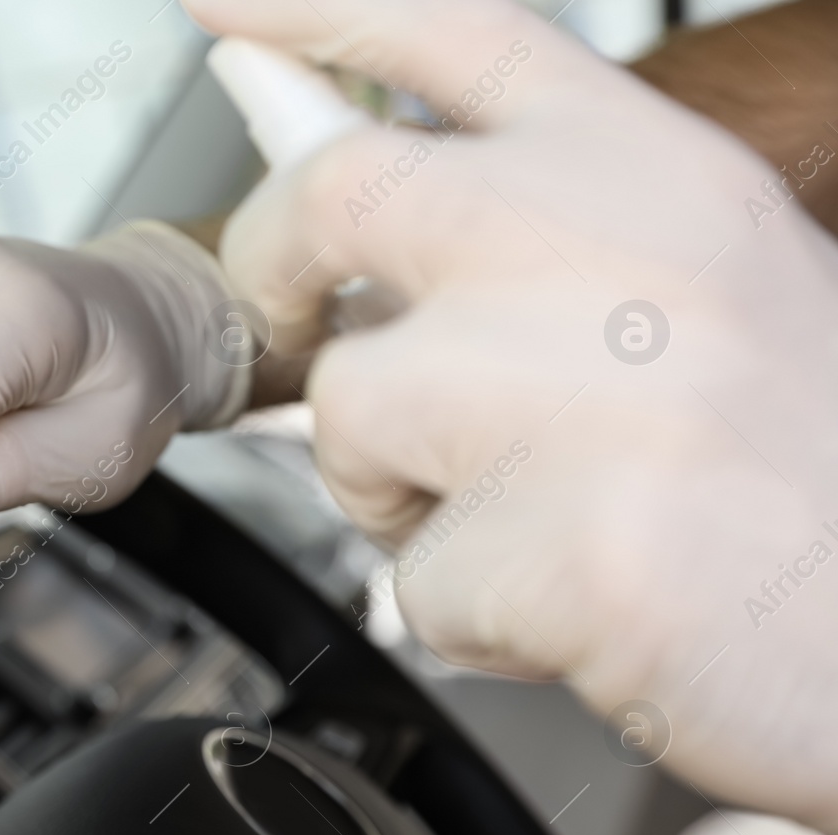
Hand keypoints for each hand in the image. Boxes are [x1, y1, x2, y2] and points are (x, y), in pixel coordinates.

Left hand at [189, 0, 837, 830]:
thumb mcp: (692, 281)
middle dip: (276, 262)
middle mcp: (609, 247)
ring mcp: (581, 389)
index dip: (314, 5)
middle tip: (301, 322)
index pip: (451, 32)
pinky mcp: (564, 539)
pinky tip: (566, 601)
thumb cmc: (801, 467)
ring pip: (350, 403)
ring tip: (519, 517)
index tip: (218, 0)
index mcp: (655, 173)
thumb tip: (328, 146)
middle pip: (335, 190)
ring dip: (393, 482)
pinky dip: (464, 609)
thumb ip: (521, 217)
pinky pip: (413, 575)